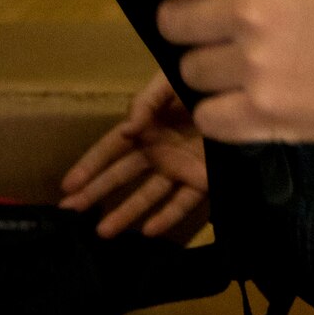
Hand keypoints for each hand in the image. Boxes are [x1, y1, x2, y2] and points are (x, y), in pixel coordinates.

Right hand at [60, 72, 208, 237]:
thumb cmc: (203, 88)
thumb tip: (127, 129)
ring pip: (148, 196)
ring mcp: (180, 169)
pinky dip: (167, 217)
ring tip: (102, 232)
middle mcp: (159, 152)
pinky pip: (184, 203)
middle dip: (95, 193)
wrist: (246, 97)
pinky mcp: (203, 181)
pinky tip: (148, 230)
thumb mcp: (171, 82)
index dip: (89, 166)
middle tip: (70, 211)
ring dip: (125, 213)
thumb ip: (147, 101)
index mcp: (148, 129)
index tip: (67, 185)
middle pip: (122, 176)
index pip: (111, 150)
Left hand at [156, 0, 313, 148]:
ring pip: (185, 72)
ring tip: (247, 71)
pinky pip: (205, 117)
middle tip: (224, 35)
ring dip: (208, 72)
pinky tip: (248, 103)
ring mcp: (255, 68)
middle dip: (191, 27)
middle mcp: (252, 12)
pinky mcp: (262, 117)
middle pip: (171, 21)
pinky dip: (220, 113)